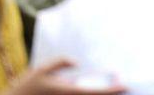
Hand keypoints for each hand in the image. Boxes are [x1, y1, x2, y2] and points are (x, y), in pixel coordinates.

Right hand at [4, 59, 126, 94]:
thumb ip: (60, 62)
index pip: (96, 93)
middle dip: (111, 94)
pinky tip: (96, 89)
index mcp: (67, 92)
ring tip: (113, 87)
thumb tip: (76, 62)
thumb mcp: (42, 69)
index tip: (126, 85)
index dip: (113, 90)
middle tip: (124, 86)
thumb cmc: (27, 87)